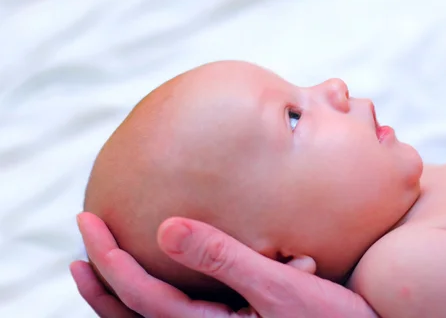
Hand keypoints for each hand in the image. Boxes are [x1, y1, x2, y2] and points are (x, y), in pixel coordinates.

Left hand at [71, 212, 377, 317]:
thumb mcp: (279, 288)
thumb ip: (223, 258)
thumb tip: (166, 228)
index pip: (140, 296)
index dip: (108, 260)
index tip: (88, 222)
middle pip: (132, 314)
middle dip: (102, 276)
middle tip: (83, 235)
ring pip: (151, 317)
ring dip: (121, 288)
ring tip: (100, 260)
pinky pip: (177, 311)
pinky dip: (154, 291)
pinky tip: (163, 268)